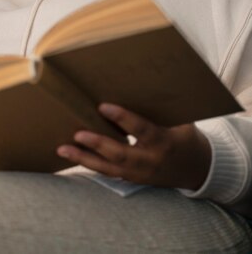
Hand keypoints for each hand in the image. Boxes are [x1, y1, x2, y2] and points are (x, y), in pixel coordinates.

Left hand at [57, 104, 211, 190]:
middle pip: (121, 154)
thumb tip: (138, 80)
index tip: (103, 106)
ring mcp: (140, 174)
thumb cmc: (185, 135)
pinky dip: (90, 164)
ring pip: (109, 168)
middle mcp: (150, 161)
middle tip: (77, 133)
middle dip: (97, 144)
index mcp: (164, 141)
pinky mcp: (132, 179)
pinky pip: (109, 173)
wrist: (197, 169)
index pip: (141, 130)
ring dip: (85, 159)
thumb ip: (159, 107)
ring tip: (63, 148)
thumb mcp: (179, 120)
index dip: (123, 118)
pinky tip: (72, 156)